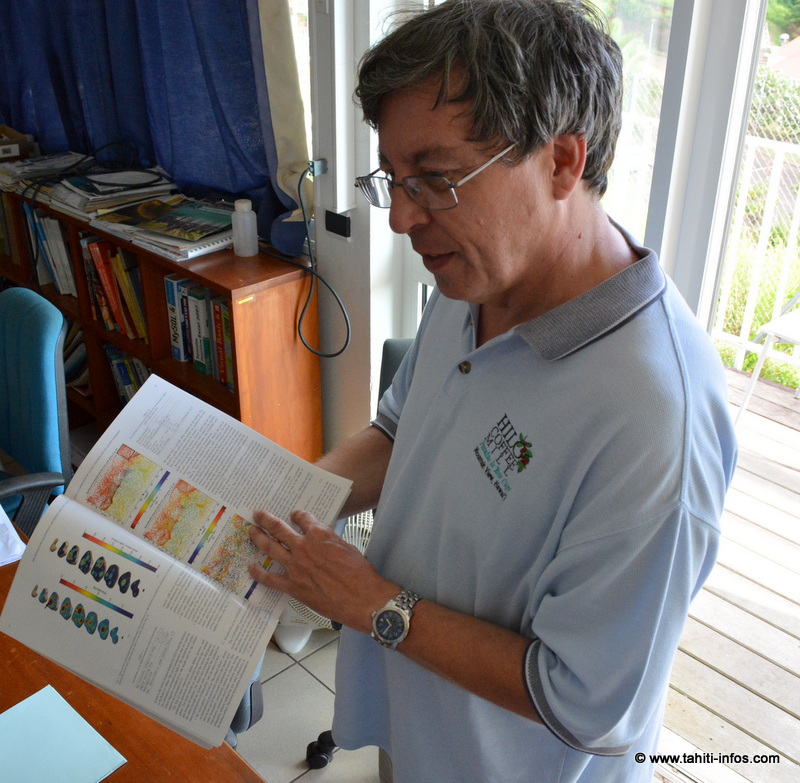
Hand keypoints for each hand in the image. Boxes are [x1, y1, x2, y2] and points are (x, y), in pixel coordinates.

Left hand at [248, 509, 396, 633]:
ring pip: (270, 548)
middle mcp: (304, 547)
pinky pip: (270, 578)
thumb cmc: (359, 573)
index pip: (303, 518)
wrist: (362, 598)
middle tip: (258, 515)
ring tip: (251, 532)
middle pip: (279, 529)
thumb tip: (321, 541)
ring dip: (259, 538)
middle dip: (266, 520)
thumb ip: (329, 541)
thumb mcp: (346, 547)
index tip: (294, 515)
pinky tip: (251, 568)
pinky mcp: (293, 586)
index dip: (297, 515)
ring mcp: (295, 567)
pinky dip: (258, 573)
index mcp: (319, 535)